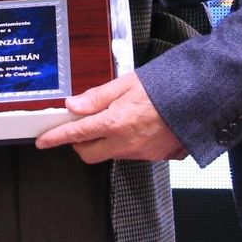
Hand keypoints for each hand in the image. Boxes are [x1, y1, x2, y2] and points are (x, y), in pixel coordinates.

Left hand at [35, 73, 187, 162]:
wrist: (198, 101)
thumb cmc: (165, 89)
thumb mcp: (126, 84)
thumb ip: (97, 97)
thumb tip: (73, 105)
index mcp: (115, 123)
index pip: (76, 134)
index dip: (55, 138)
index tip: (43, 141)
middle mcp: (124, 143)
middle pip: (88, 153)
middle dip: (79, 142)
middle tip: (82, 126)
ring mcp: (138, 153)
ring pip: (108, 154)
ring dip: (102, 142)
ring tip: (115, 119)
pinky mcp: (151, 157)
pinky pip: (127, 154)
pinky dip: (122, 143)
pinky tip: (133, 127)